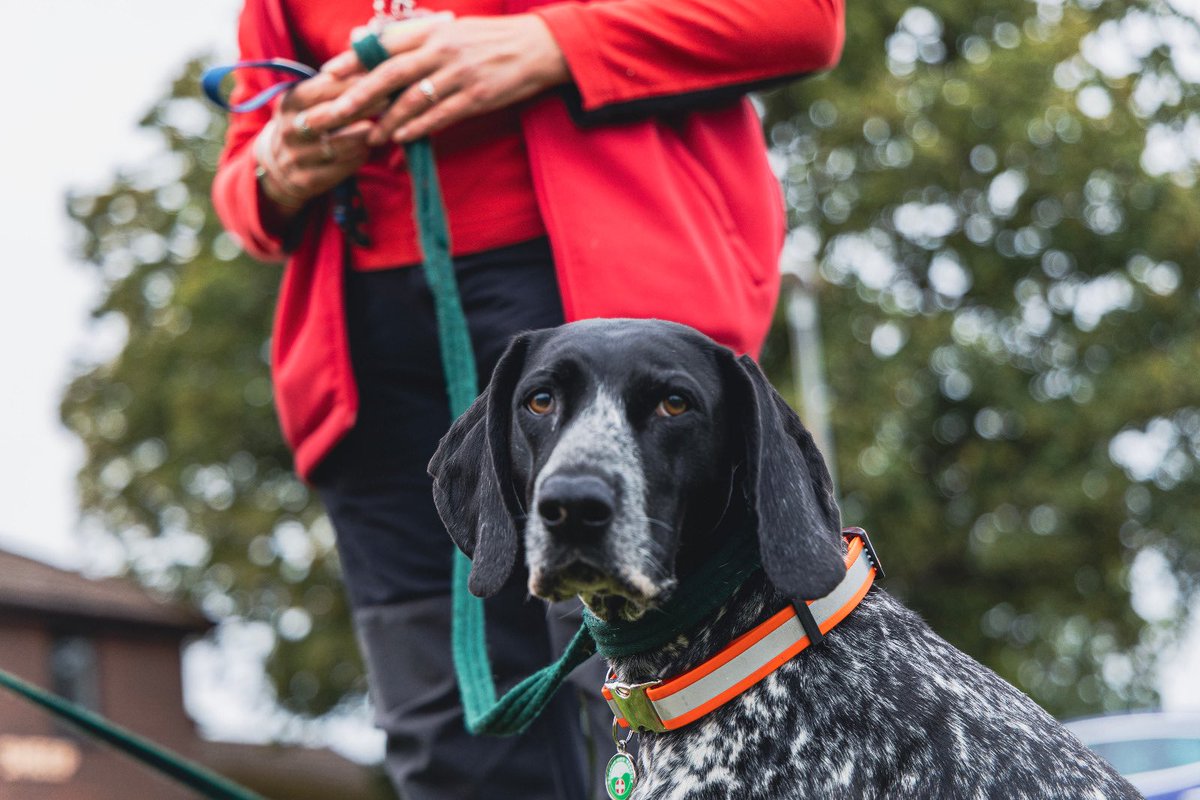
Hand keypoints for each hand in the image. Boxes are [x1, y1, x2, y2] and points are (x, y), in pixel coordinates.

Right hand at [255, 72, 380, 215]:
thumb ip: (332, 84)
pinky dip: (358, 157)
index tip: (376, 76)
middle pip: (329, 116)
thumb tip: (366, 55)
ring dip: (363, 135)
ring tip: (381, 126)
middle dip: (360, 107)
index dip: (349, 82)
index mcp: (289, 103)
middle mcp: (289, 130)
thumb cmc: (306, 122)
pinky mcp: (306, 181)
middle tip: (387, 99)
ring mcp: (296, 157)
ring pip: (337, 145)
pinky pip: (339, 168)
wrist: (278, 166)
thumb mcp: (308, 101)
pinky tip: (370, 148)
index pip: (320, 88)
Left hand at [306, 14, 569, 144]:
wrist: (539, 47)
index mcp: (432, 31)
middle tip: (333, 114)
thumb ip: (420, 40)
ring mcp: (459, 74)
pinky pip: (439, 115)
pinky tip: (400, 137)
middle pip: (388, 75)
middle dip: (356, 97)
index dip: (353, 60)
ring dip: (386, 121)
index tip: (327, 74)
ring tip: (369, 136)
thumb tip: (382, 46)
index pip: (383, 45)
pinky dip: (417, 127)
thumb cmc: (493, 41)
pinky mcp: (477, 97)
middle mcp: (441, 50)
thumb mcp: (454, 30)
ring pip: (411, 100)